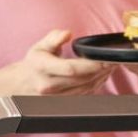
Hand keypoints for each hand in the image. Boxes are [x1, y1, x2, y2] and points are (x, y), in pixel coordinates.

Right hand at [0, 28, 114, 97]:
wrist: (24, 84)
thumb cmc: (35, 63)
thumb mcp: (40, 46)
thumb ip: (54, 38)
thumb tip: (67, 33)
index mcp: (43, 67)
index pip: (70, 68)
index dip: (90, 65)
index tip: (104, 59)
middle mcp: (49, 85)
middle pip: (82, 79)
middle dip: (101, 70)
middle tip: (113, 60)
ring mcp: (56, 97)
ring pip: (86, 88)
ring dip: (101, 77)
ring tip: (110, 66)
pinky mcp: (64, 102)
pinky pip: (85, 94)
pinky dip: (96, 85)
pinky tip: (102, 75)